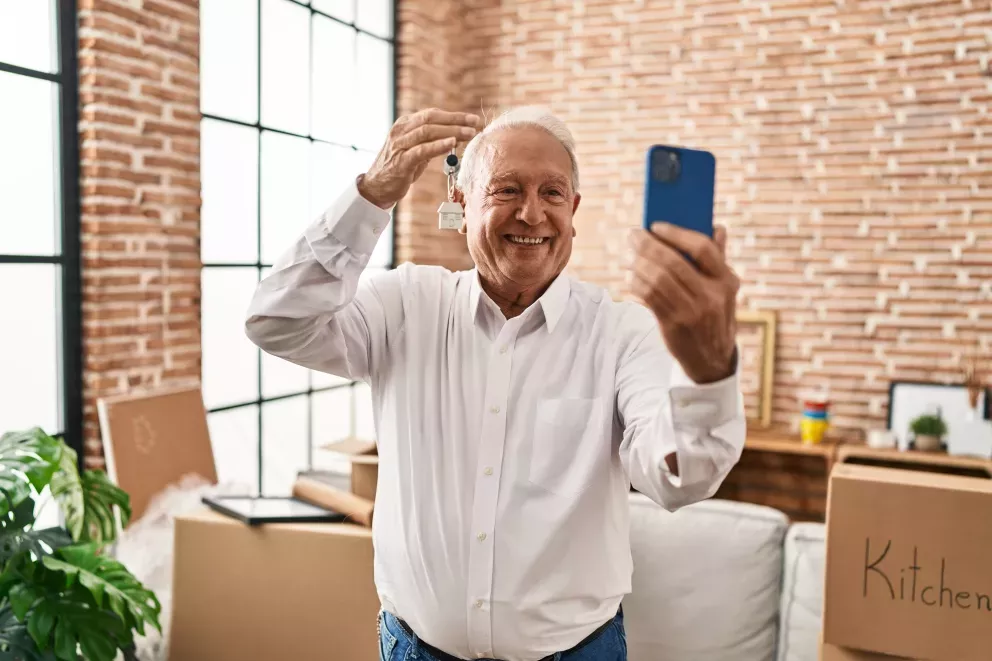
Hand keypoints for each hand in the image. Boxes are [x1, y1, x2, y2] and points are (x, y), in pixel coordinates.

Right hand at [358, 108, 482, 208]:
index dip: (454, 115)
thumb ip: (432, 142)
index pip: (432, 114)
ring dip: (451, 131)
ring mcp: (399, 145)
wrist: (376, 187)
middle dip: (456, 119)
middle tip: (475, 122)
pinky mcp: (401, 161)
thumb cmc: (398, 168)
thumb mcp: (416, 151)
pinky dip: (438, 145)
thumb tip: (456, 137)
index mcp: (404, 124)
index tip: (472, 119)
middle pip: (431, 118)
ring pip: (428, 131)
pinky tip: (452, 143)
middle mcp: (400, 131)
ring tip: (469, 133)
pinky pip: (422, 150)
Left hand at [628, 223, 739, 383]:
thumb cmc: (714, 315)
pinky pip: (649, 297)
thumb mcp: (725, 289)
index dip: (677, 234)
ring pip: (657, 279)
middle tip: (633, 235)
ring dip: (638, 263)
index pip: (702, 248)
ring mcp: (691, 311)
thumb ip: (719, 259)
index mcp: (726, 281)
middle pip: (673, 262)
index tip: (656, 225)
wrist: (713, 360)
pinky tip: (631, 277)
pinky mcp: (673, 325)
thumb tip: (717, 227)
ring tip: (629, 256)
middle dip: (648, 245)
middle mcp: (710, 295)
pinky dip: (636, 283)